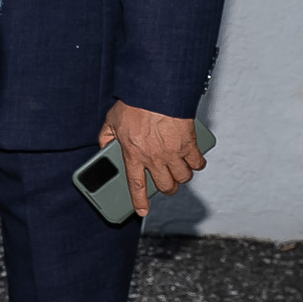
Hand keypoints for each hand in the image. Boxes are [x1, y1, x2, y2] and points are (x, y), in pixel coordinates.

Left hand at [98, 100, 204, 217]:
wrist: (156, 89)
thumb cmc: (134, 103)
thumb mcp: (111, 119)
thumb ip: (106, 135)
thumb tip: (104, 145)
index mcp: (133, 154)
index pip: (136, 186)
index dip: (139, 202)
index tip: (142, 211)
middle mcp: (154, 158)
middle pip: (165, 186)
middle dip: (167, 188)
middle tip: (166, 184)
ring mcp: (173, 153)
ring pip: (183, 178)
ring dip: (182, 177)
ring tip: (179, 171)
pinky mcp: (189, 144)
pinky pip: (198, 163)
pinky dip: (197, 164)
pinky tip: (194, 160)